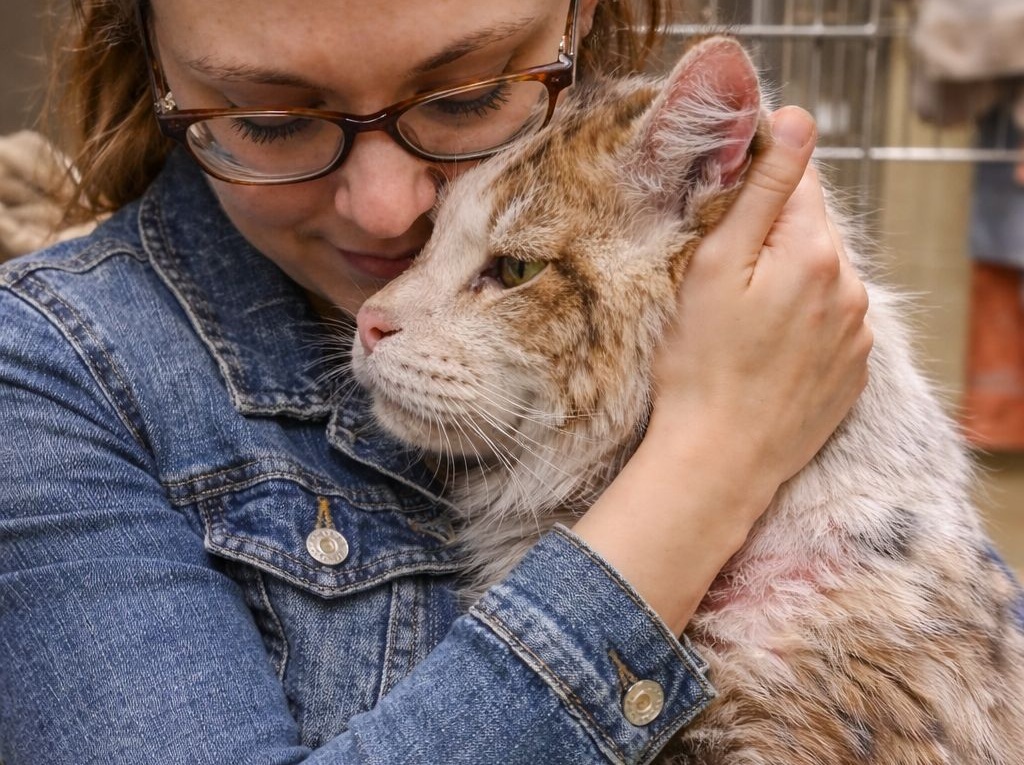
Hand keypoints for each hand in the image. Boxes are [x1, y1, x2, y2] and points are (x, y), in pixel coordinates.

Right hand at [650, 104, 871, 495]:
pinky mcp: (853, 371)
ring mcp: (857, 335)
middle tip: (721, 279)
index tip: (722, 209)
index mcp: (815, 254)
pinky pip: (829, 323)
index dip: (755, 185)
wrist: (720, 461)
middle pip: (810, 231)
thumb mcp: (717, 267)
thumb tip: (798, 120)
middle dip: (770, 239)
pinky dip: (800, 323)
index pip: (796, 182)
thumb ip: (762, 191)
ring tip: (740, 323)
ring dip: (786, 282)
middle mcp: (851, 289)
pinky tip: (764, 351)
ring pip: (821, 278)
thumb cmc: (702, 366)